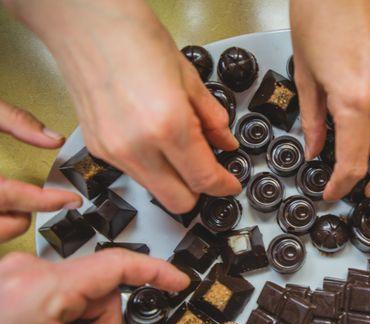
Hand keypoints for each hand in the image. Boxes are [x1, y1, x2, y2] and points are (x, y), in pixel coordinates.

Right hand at [0, 99, 81, 241]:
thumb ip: (14, 120)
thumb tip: (52, 138)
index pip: (7, 195)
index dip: (44, 200)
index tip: (71, 200)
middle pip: (0, 227)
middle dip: (22, 218)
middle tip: (38, 201)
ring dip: (6, 225)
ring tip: (15, 206)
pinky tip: (3, 209)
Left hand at [0, 250, 195, 323]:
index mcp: (37, 290)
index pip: (117, 265)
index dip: (156, 273)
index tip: (177, 281)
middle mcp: (23, 271)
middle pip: (101, 287)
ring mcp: (16, 273)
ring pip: (85, 290)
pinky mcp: (15, 280)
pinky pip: (65, 289)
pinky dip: (70, 319)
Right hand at [6, 0, 240, 213]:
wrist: (83, 21)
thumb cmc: (132, 36)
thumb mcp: (188, 76)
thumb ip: (212, 118)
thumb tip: (225, 143)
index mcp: (168, 126)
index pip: (204, 179)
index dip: (223, 185)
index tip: (230, 183)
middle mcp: (137, 147)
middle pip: (179, 202)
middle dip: (199, 191)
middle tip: (209, 171)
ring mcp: (114, 151)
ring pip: (155, 191)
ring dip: (174, 180)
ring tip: (180, 147)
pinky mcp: (97, 148)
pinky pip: (134, 174)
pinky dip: (152, 166)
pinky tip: (155, 140)